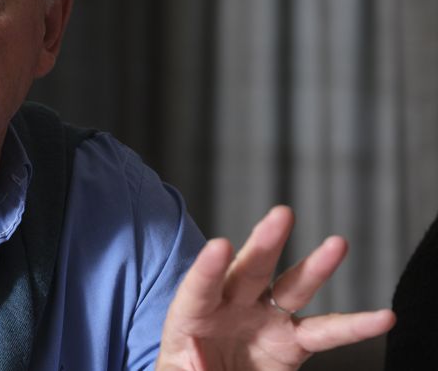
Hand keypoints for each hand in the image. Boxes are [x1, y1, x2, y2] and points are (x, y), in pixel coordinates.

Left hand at [155, 205, 394, 369]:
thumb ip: (189, 367)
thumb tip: (200, 359)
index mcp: (192, 314)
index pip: (200, 287)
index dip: (209, 267)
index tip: (220, 245)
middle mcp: (231, 307)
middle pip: (248, 270)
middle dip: (265, 243)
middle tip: (281, 215)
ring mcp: (264, 319)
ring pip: (292, 287)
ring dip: (315, 266)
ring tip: (337, 244)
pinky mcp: (292, 341)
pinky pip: (326, 332)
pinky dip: (355, 325)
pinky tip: (381, 317)